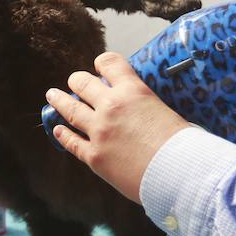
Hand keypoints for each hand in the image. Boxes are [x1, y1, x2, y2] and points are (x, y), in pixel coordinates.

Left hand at [45, 51, 188, 202]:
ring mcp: (99, 131)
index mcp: (133, 91)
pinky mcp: (94, 156)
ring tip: (52, 96)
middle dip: (77, 80)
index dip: (103, 62)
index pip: (110, 64)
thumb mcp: (167, 112)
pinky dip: (63, 134)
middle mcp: (111, 106)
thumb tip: (147, 111)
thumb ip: (149, 107)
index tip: (100, 65)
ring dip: (59, 100)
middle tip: (74, 82)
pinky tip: (58, 130)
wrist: (179, 173)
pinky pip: (72, 142)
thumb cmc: (183, 144)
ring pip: (70, 110)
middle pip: (83, 84)